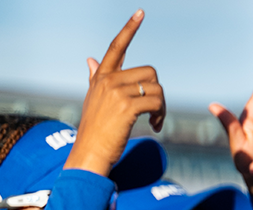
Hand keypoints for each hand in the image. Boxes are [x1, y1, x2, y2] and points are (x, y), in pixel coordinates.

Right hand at [67, 12, 164, 175]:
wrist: (89, 152)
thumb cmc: (95, 130)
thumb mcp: (93, 100)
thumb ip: (94, 78)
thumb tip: (90, 59)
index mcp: (101, 76)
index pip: (117, 47)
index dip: (129, 29)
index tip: (141, 12)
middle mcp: (107, 79)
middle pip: (150, 72)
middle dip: (159, 93)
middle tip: (156, 111)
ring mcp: (116, 92)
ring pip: (156, 88)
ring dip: (162, 107)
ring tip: (155, 121)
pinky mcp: (126, 106)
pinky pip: (156, 102)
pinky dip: (161, 115)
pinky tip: (155, 126)